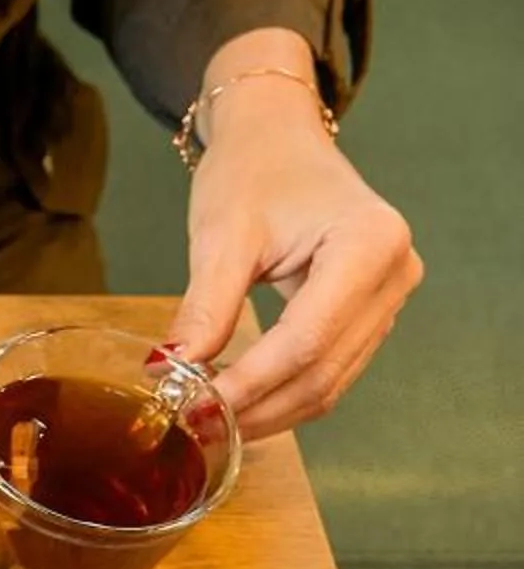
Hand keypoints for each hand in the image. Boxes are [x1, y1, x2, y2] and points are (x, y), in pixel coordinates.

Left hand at [169, 55, 419, 439]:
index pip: (306, 339)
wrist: (278, 140)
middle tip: (195, 428)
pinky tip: (239, 405)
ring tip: (210, 424)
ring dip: (270, 410)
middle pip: (323, 368)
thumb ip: (204, 308)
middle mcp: (396, 272)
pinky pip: (331, 368)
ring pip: (331, 380)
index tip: (195, 409)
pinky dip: (284, 393)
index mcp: (370, 243)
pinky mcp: (373, 311)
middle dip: (258, 407)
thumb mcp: (222, 236)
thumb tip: (171, 372)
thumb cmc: (253, 171)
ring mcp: (391, 295)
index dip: (250, 384)